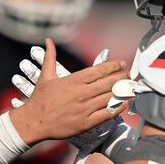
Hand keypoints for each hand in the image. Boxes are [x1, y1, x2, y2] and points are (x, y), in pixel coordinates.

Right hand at [10, 44, 127, 163]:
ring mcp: (85, 109)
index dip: (113, 66)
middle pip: (108, 83)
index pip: (99, 70)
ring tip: (130, 88)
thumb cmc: (40, 99)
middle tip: (129, 75)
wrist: (34, 121)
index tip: (121, 64)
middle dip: (121, 77)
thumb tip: (48, 40)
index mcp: (73, 81)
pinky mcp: (86, 123)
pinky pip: (106, 114)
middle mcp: (81, 93)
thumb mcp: (46, 75)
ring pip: (109, 98)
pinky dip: (117, 108)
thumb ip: (50, 57)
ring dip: (122, 92)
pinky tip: (123, 104)